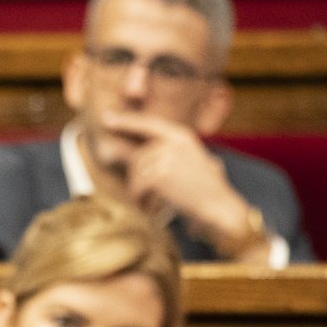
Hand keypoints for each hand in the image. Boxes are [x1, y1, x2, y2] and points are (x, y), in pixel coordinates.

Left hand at [100, 116, 262, 258]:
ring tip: (158, 203)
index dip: (126, 121)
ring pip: (135, 174)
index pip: (148, 123)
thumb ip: (161, 154)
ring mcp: (165, 156)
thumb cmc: (204, 191)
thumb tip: (120, 153)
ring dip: (141, 193)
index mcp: (181, 136)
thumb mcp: (187, 163)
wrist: (220, 207)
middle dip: (139, 181)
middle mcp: (172, 141)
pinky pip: (137, 187)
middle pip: (137, 158)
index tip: (106, 118)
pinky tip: (155, 208)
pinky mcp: (159, 174)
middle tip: (152, 198)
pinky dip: (142, 201)